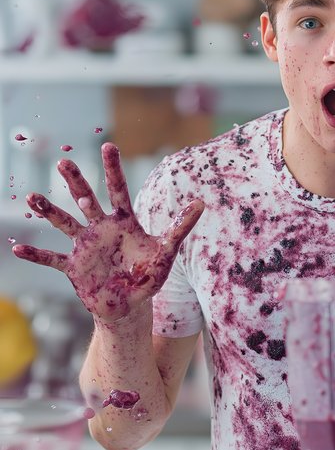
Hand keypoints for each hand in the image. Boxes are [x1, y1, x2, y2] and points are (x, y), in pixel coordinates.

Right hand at [13, 143, 203, 322]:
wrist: (129, 304)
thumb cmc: (148, 275)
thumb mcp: (166, 252)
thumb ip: (181, 227)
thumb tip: (202, 203)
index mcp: (123, 222)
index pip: (118, 190)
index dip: (113, 169)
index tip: (108, 146)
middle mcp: (100, 229)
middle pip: (86, 200)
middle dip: (76, 182)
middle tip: (63, 162)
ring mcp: (85, 247)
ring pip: (65, 224)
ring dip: (49, 212)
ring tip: (32, 198)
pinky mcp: (74, 267)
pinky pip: (52, 259)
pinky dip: (37, 255)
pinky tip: (18, 249)